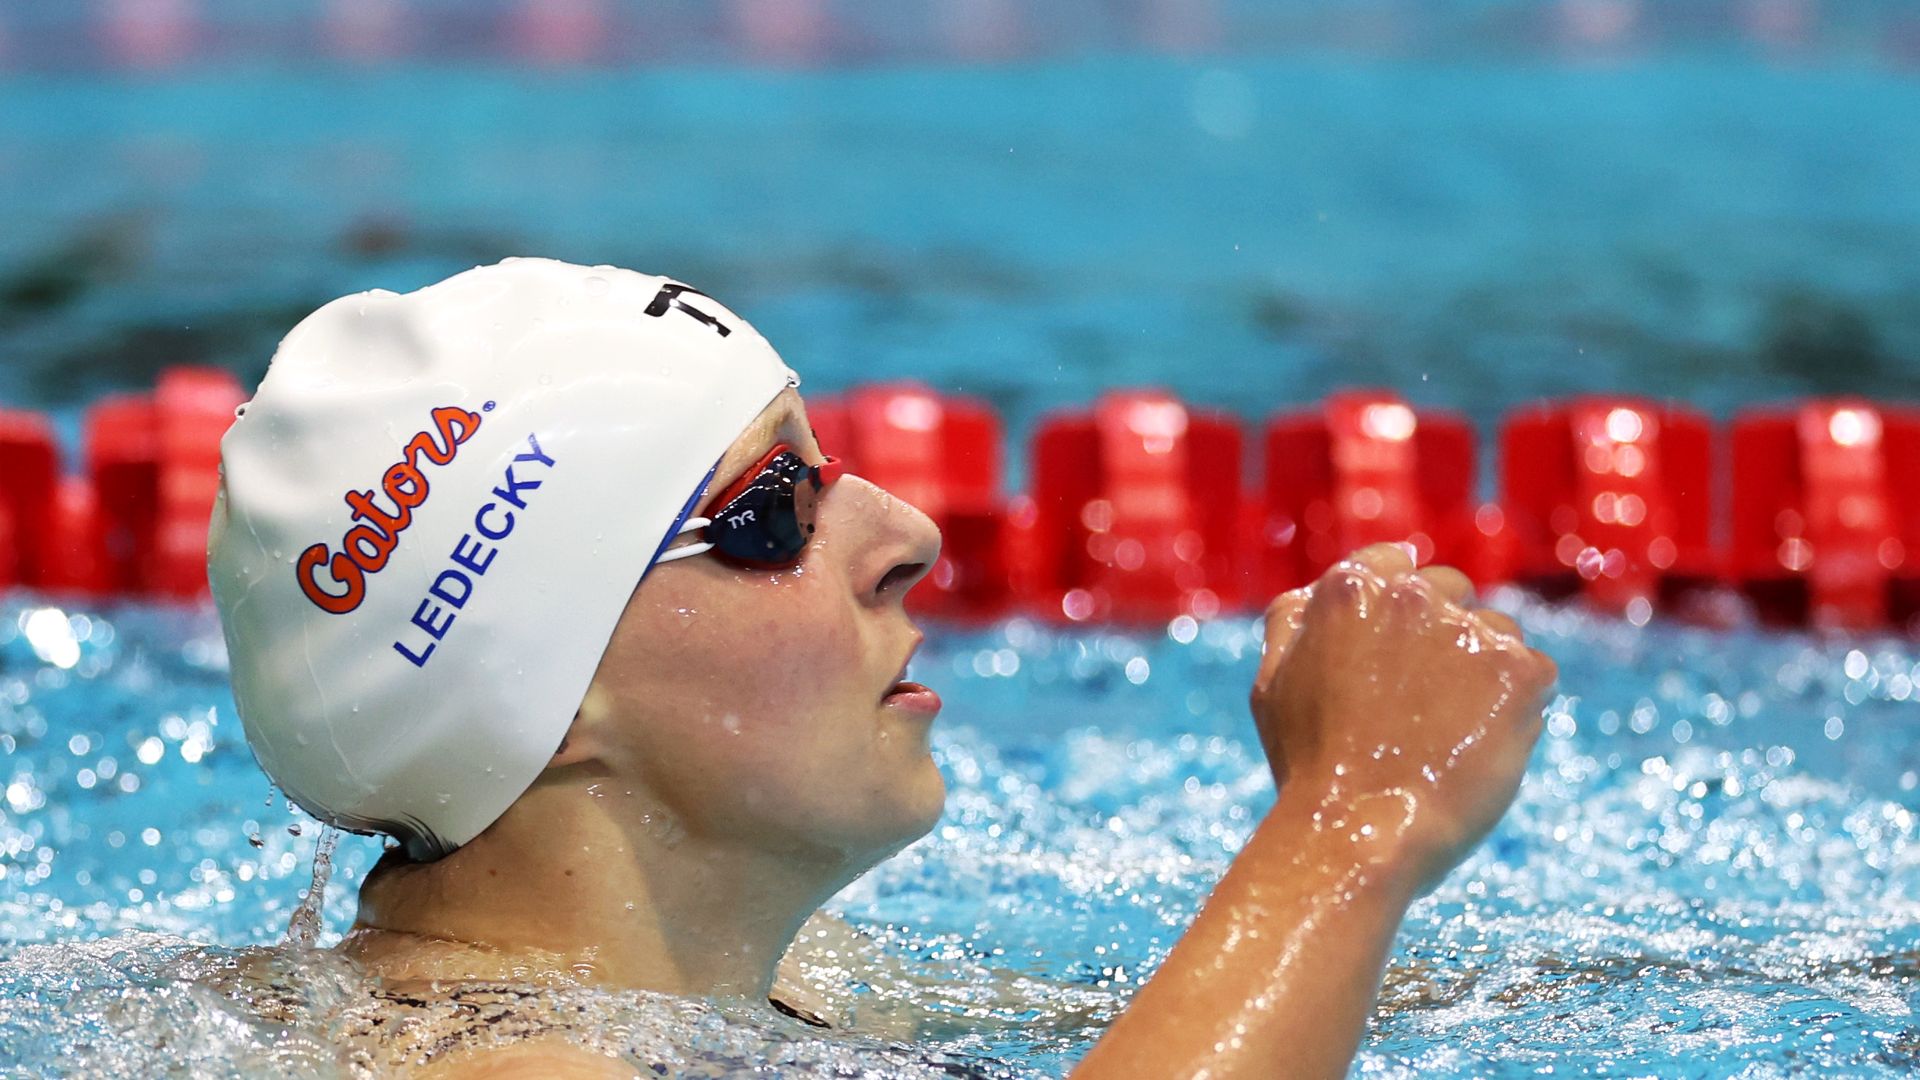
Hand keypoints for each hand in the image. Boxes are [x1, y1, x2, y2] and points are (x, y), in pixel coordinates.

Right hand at [1250, 543, 1556, 892]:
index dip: (1397, 615)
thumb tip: (1315, 590)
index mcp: (1350, 588)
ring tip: (1450, 736)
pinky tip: (1481, 746)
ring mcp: (1469, 631)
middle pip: (1450, 593)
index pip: (1393, 565)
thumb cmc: (1309, 767)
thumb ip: (1295, 624)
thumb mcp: (1271, 683)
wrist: (1359, 833)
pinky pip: (1536, 676)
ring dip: (1483, 673)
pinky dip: (1519, 709)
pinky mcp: (1519, 672)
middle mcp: (1412, 595)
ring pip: (1496, 634)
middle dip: (1442, 639)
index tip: (1398, 655)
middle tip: (1422, 706)